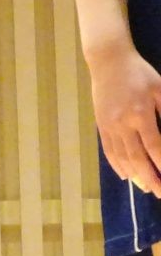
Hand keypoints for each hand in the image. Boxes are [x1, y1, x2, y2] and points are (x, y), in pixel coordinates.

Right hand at [88, 47, 160, 196]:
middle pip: (137, 158)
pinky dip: (117, 165)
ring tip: (145, 188)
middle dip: (150, 177)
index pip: (154, 146)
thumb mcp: (160, 88)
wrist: (108, 62)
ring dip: (134, 175)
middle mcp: (123, 123)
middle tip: (159, 193)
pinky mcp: (101, 125)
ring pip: (121, 157)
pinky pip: (109, 150)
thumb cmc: (139, 73)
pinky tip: (126, 175)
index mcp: (141, 113)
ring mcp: (109, 126)